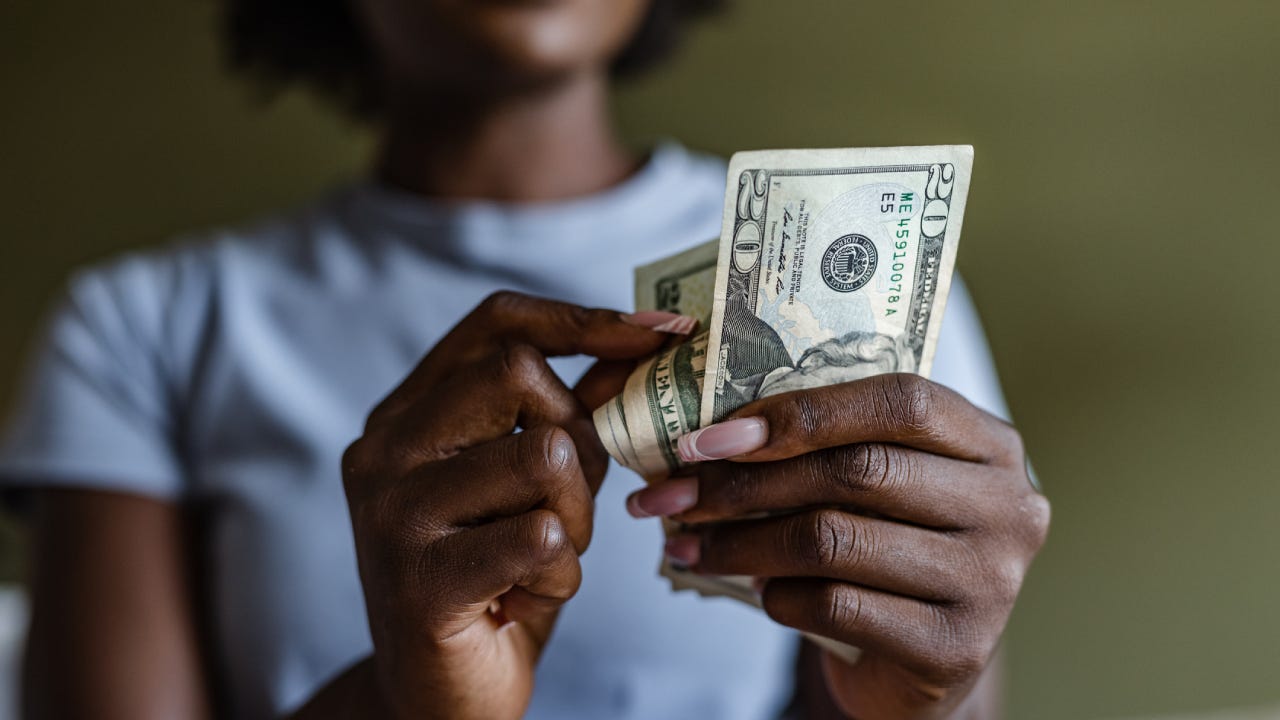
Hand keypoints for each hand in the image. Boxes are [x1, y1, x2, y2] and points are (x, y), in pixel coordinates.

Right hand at [341, 292, 688, 719]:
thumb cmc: (495, 578)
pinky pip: (543, 538)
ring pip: (542, 456)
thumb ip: (568, 415)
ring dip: (576, 517)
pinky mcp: (420, 579)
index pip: (495, 321)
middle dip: (579, 438)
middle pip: (519, 373)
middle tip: (568, 503)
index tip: (662, 332)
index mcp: (405, 414)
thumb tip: (637, 343)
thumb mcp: (532, 485)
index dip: (583, 318)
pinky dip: (562, 575)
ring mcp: (392, 512)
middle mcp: (383, 449)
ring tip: (546, 558)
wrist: (438, 697)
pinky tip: (527, 598)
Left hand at [627, 374, 1049, 718]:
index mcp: (991, 445)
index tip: (711, 436)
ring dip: (742, 542)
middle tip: (671, 495)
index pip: (900, 400)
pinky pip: (838, 607)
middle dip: (746, 482)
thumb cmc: (890, 547)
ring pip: (836, 541)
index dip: (800, 412)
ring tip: (689, 547)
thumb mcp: (879, 485)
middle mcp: (1009, 508)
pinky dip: (779, 597)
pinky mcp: (957, 649)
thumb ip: (827, 447)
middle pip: (859, 471)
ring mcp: (991, 582)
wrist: (924, 661)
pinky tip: (758, 592)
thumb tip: (705, 433)